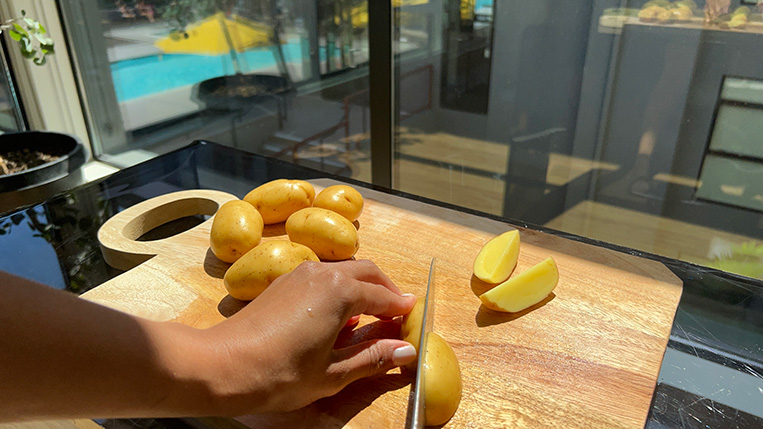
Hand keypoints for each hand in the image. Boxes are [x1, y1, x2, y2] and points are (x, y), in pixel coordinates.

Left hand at [199, 260, 417, 414]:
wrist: (220, 366)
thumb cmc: (278, 374)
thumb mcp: (332, 373)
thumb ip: (372, 358)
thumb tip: (406, 351)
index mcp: (341, 291)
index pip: (385, 297)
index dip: (402, 312)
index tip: (414, 324)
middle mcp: (324, 273)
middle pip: (368, 272)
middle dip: (387, 291)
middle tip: (397, 316)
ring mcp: (301, 273)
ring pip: (345, 270)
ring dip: (364, 287)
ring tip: (370, 317)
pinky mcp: (283, 281)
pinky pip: (324, 276)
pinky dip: (341, 288)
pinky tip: (337, 315)